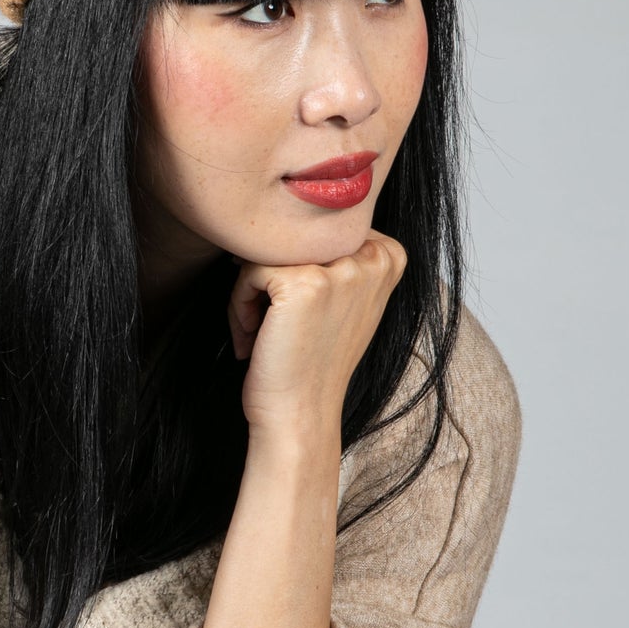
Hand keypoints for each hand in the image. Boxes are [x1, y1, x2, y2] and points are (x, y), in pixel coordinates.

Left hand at [227, 234, 406, 442]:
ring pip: (268, 251)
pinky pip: (248, 269)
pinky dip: (238, 304)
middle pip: (293, 237)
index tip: (293, 314)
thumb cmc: (311, 363)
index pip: (318, 229)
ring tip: (258, 333)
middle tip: (267, 326)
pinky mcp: (304, 283)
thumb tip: (292, 212)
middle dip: (269, 279)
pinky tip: (253, 339)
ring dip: (250, 294)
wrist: (300, 416)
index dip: (295, 268)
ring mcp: (341, 269)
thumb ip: (338, 256)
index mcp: (390, 255)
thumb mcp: (342, 302)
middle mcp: (373, 257)